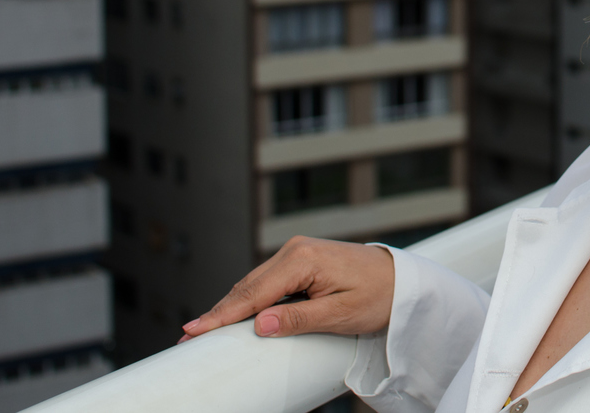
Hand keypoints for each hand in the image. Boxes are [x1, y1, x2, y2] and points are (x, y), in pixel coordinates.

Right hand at [180, 236, 394, 341]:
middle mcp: (295, 250)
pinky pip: (267, 283)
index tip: (192, 332)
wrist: (402, 279)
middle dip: (218, 313)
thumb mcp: (341, 314)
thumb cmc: (379, 295)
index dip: (221, 315)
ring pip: (254, 285)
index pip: (253, 293)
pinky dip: (249, 300)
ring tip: (202, 331)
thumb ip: (299, 319)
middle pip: (247, 288)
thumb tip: (259, 325)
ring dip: (231, 307)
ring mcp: (296, 253)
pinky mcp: (300, 261)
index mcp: (303, 259)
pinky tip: (234, 316)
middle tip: (187, 338)